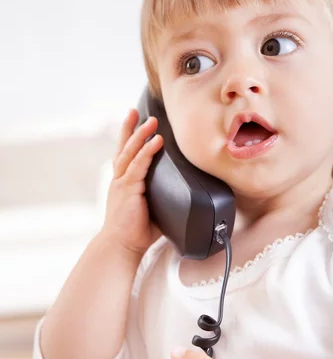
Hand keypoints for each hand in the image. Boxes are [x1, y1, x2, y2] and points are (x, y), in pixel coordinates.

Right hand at [100, 108, 163, 255]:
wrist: (121, 247)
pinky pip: (138, 165)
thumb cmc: (136, 231)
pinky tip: (156, 141)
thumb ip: (163, 196)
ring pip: (130, 152)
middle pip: (123, 147)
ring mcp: (122, 182)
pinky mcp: (127, 188)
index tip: (134, 121)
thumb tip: (186, 192)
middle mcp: (120, 178)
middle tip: (135, 111)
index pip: (125, 154)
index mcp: (123, 182)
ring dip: (140, 134)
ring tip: (151, 121)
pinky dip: (147, 151)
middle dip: (129, 128)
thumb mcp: (152, 208)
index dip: (129, 137)